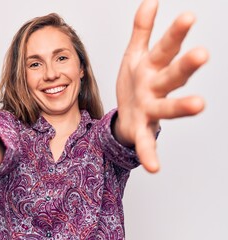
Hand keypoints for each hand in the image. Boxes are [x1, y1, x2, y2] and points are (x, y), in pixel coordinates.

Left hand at [114, 0, 208, 172]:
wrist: (125, 110)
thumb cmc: (135, 80)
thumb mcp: (135, 54)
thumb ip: (142, 30)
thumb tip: (150, 0)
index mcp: (153, 68)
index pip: (166, 47)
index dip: (176, 33)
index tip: (188, 16)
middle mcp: (156, 88)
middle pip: (172, 75)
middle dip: (186, 65)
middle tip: (202, 54)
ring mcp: (150, 109)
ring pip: (167, 107)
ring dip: (182, 106)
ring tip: (199, 105)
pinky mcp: (141, 129)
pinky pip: (146, 143)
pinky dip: (150, 154)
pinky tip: (154, 167)